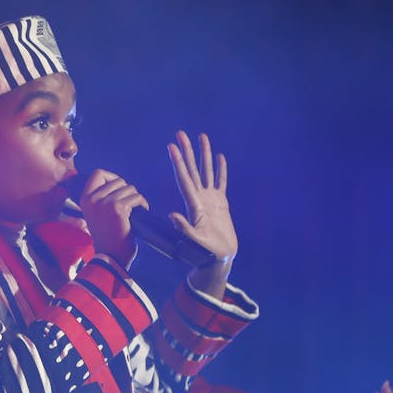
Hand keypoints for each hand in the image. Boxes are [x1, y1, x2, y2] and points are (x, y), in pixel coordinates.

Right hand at [78, 169, 148, 267]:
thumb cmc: (107, 236)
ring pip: (129, 188)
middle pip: (118, 180)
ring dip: (136, 198)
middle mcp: (92, 199)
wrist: (110, 257)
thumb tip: (117, 182)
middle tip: (130, 205)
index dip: (112, 177)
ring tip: (136, 210)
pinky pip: (136, 197)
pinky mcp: (117, 209)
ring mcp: (104, 203)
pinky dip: (142, 204)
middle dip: (128, 191)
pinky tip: (142, 211)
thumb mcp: (97, 213)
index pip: (98, 173)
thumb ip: (101, 197)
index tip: (119, 190)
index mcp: (85, 199)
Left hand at [167, 131, 238, 296]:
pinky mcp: (221, 203)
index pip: (183, 178)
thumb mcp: (196, 242)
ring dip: (203, 154)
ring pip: (206, 171)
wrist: (218, 259)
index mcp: (193, 204)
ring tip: (201, 137)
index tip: (171, 147)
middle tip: (180, 134)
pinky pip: (220, 182)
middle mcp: (199, 198)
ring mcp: (210, 199)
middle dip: (186, 151)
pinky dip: (220, 170)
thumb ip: (185, 228)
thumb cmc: (207, 253)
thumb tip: (172, 215)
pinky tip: (219, 157)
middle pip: (191, 169)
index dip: (177, 162)